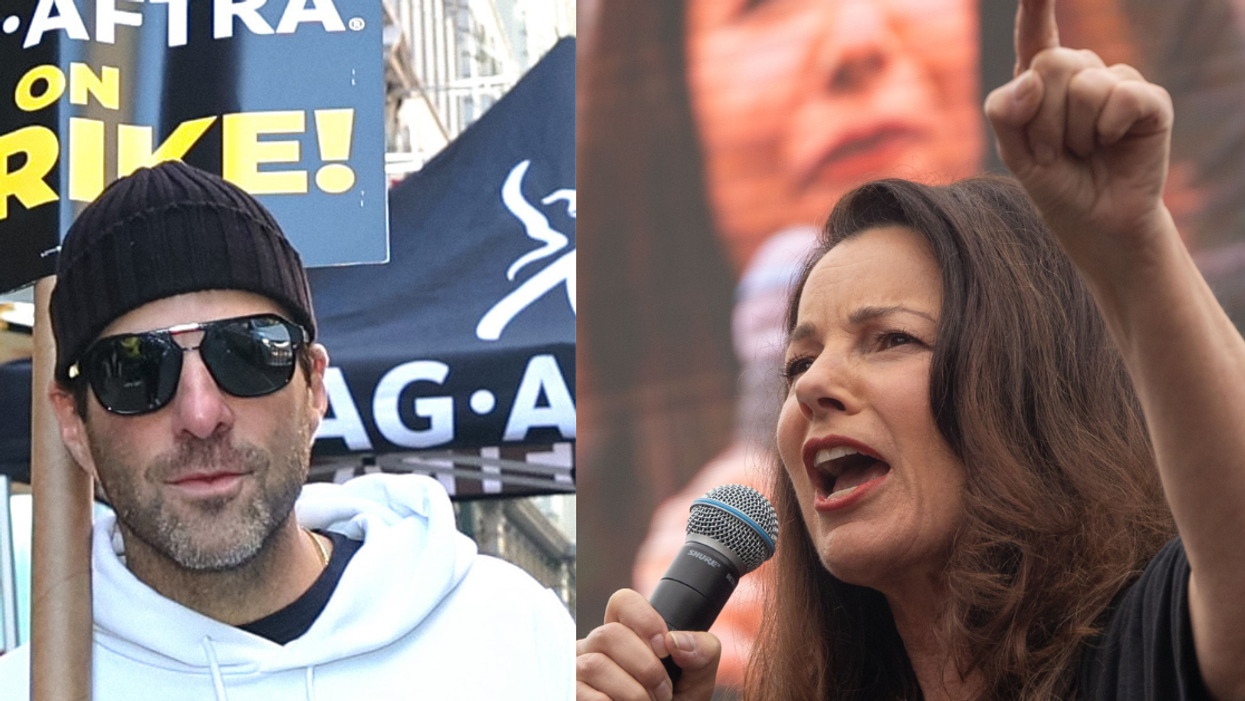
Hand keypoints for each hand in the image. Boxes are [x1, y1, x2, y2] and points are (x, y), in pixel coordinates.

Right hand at [576, 589, 720, 700]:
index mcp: (626, 632)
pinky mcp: (570, 693)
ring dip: (632, 692)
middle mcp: (596, 645)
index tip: (665, 649)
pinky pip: (585, 694)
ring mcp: (577, 669)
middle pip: (610, 634)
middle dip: (645, 668)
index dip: (644, 619)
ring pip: (596, 664)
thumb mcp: (697, 679)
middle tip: (664, 693)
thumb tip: (675, 641)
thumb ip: (701, 651)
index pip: (623, 601)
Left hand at [984, 0, 1174, 282]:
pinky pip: (1120, 95)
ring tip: (1083, 152)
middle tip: (1053, 152)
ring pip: (1083, 83)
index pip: (1035, 35)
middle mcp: (1081, 74)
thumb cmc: (1055, 185)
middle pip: (1051, 62)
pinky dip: (1107, 128)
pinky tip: (1112, 144)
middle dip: (1042, 119)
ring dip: (1072, 131)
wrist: (1095, 223)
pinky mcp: (1147, 101)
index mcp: (1042, 82)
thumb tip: (1032, 77)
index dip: (1036, 6)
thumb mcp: (1014, 154)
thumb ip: (1005, 113)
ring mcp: (1116, 83)